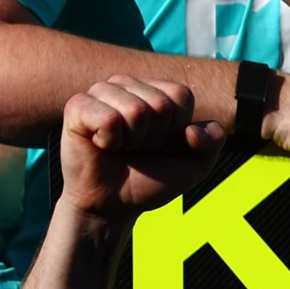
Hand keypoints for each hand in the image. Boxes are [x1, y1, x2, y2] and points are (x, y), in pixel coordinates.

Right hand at [58, 78, 224, 223]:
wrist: (115, 203)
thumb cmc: (152, 179)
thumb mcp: (195, 165)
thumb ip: (212, 142)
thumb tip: (192, 130)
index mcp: (156, 91)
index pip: (180, 95)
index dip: (177, 129)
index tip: (163, 145)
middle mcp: (128, 85)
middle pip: (160, 103)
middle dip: (155, 138)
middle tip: (138, 149)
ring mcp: (100, 92)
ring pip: (135, 110)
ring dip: (133, 141)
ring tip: (121, 147)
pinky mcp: (77, 107)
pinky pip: (107, 118)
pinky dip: (111, 141)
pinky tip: (102, 145)